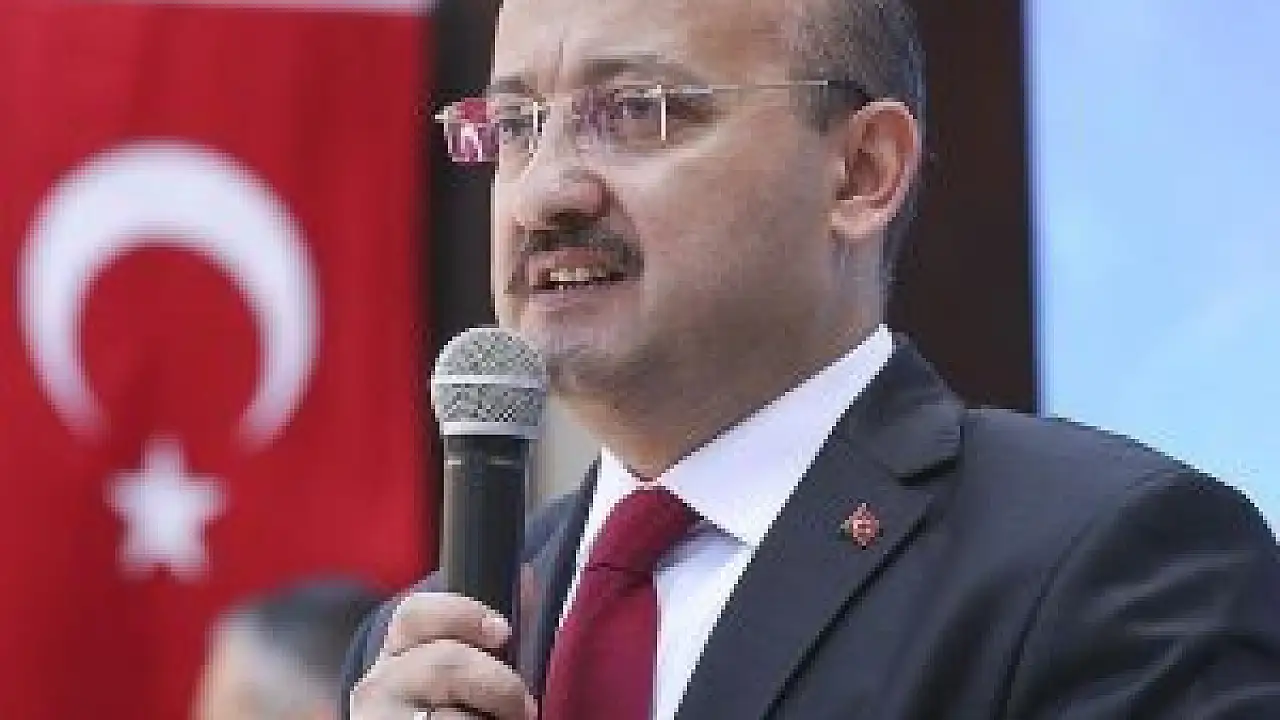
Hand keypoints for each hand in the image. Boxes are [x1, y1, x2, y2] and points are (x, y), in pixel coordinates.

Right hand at [350, 591, 537, 719]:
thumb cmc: (453, 713)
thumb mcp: (469, 671)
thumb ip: (492, 631)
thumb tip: (525, 576)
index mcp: (399, 653)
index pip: (415, 614)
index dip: (464, 614)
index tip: (503, 631)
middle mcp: (379, 683)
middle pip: (444, 663)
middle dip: (497, 685)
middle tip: (524, 707)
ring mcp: (378, 718)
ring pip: (448, 715)